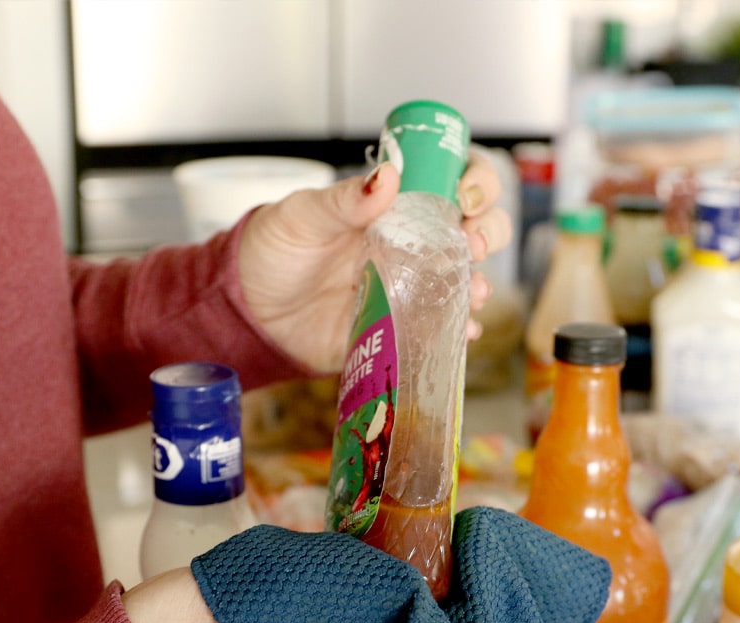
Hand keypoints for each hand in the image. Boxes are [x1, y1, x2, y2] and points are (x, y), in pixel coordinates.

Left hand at [237, 152, 512, 373]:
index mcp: (393, 206)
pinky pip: (443, 328)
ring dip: (481, 284)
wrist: (251, 312)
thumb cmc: (274, 253)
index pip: (451, 181)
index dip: (475, 182)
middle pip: (475, 228)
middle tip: (471, 245)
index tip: (467, 197)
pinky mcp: (403, 328)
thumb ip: (342, 200)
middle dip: (488, 233)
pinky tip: (464, 330)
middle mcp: (412, 244)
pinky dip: (461, 330)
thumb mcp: (301, 216)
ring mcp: (412, 287)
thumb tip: (387, 176)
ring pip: (468, 279)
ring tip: (474, 292)